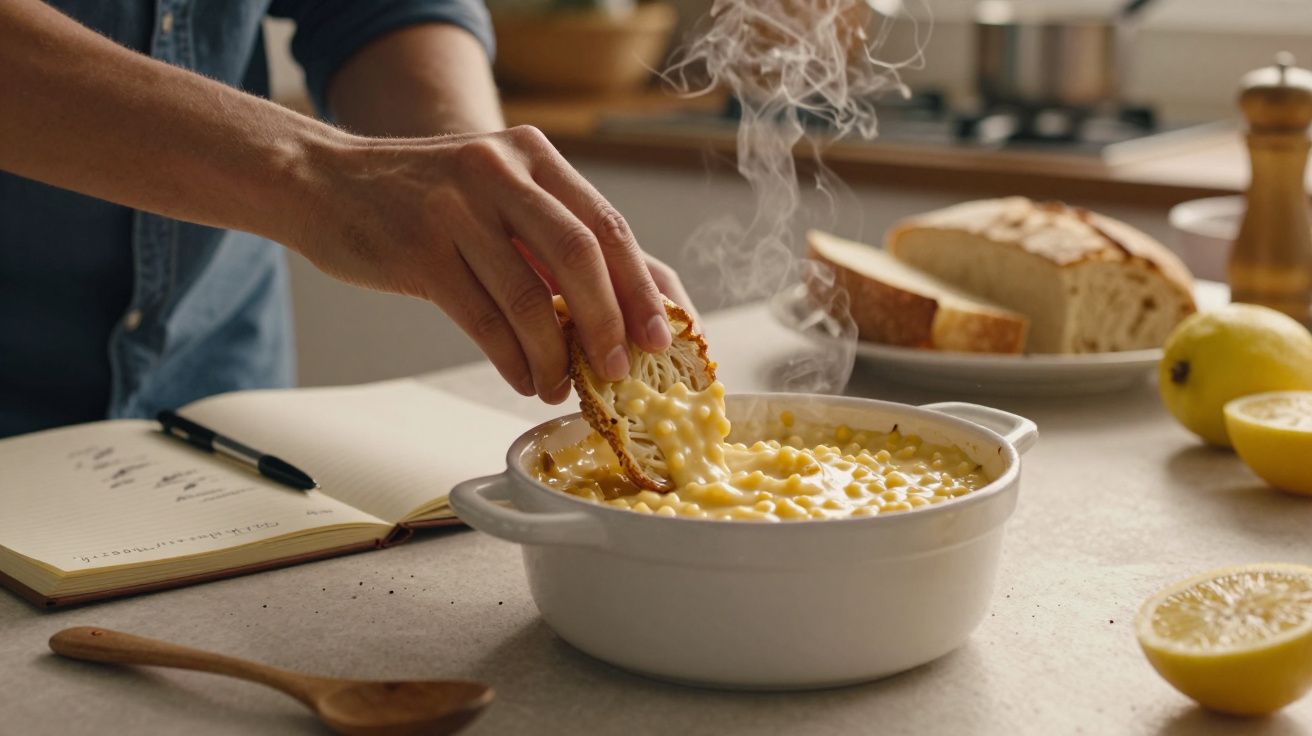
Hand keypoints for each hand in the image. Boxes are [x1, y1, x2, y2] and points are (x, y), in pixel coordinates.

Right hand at [292, 125, 688, 402]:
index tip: (663, 339)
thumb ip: (552, 236)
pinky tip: (523, 378)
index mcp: (533, 156)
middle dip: (610, 324)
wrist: (323, 180)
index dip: (643, 288)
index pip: (608, 226)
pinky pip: (483, 319)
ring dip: (555, 356)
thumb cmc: (424, 197)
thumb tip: (624, 307)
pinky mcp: (419, 250)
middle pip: (581, 257)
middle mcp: (500, 172)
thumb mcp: (495, 190)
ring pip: (530, 298)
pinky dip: (511, 358)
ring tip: (560, 387)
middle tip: (620, 371)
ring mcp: (457, 208)